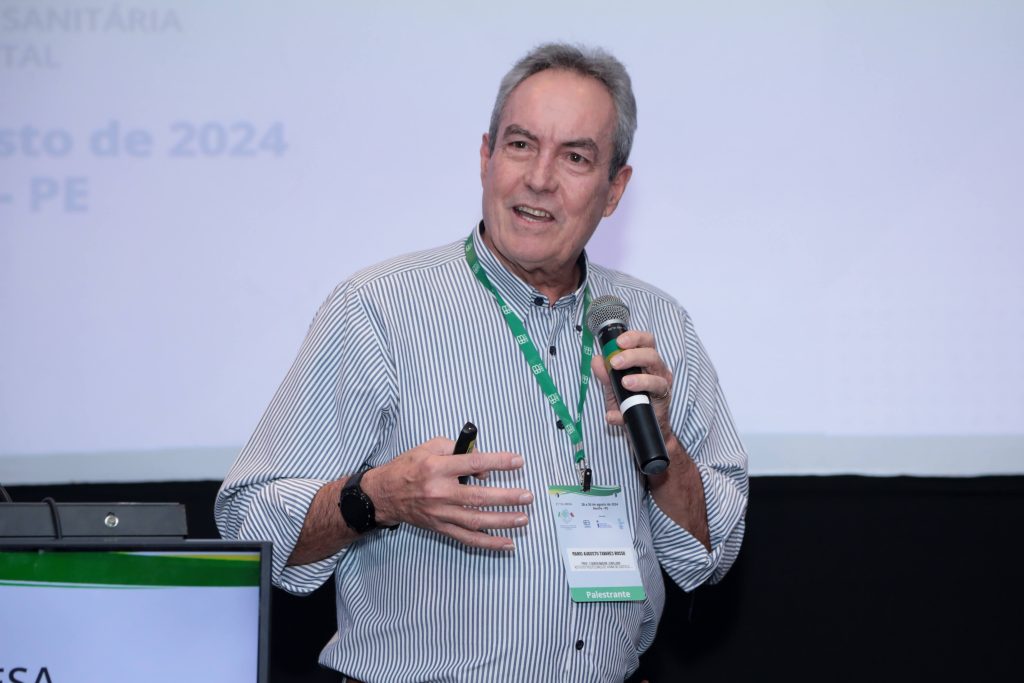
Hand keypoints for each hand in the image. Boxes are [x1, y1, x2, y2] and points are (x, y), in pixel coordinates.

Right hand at [362, 437, 532, 550]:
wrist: (383, 494)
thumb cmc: (408, 467)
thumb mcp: (429, 447)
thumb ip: (458, 450)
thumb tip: (484, 468)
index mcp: (437, 468)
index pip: (473, 463)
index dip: (498, 462)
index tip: (518, 461)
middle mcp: (439, 492)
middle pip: (478, 497)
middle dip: (506, 497)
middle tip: (527, 496)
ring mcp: (440, 513)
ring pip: (476, 520)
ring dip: (503, 521)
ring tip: (523, 518)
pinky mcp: (440, 528)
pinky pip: (467, 538)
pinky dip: (488, 543)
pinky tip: (507, 543)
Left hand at [591, 329, 673, 440]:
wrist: (638, 424)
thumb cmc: (628, 399)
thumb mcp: (613, 386)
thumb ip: (605, 374)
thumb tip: (597, 360)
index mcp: (646, 360)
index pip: (645, 341)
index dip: (634, 338)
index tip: (618, 342)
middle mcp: (657, 370)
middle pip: (651, 355)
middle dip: (633, 356)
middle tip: (615, 362)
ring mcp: (662, 386)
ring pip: (658, 378)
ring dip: (641, 380)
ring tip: (625, 383)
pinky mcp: (662, 404)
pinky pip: (651, 405)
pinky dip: (633, 407)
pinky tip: (617, 413)